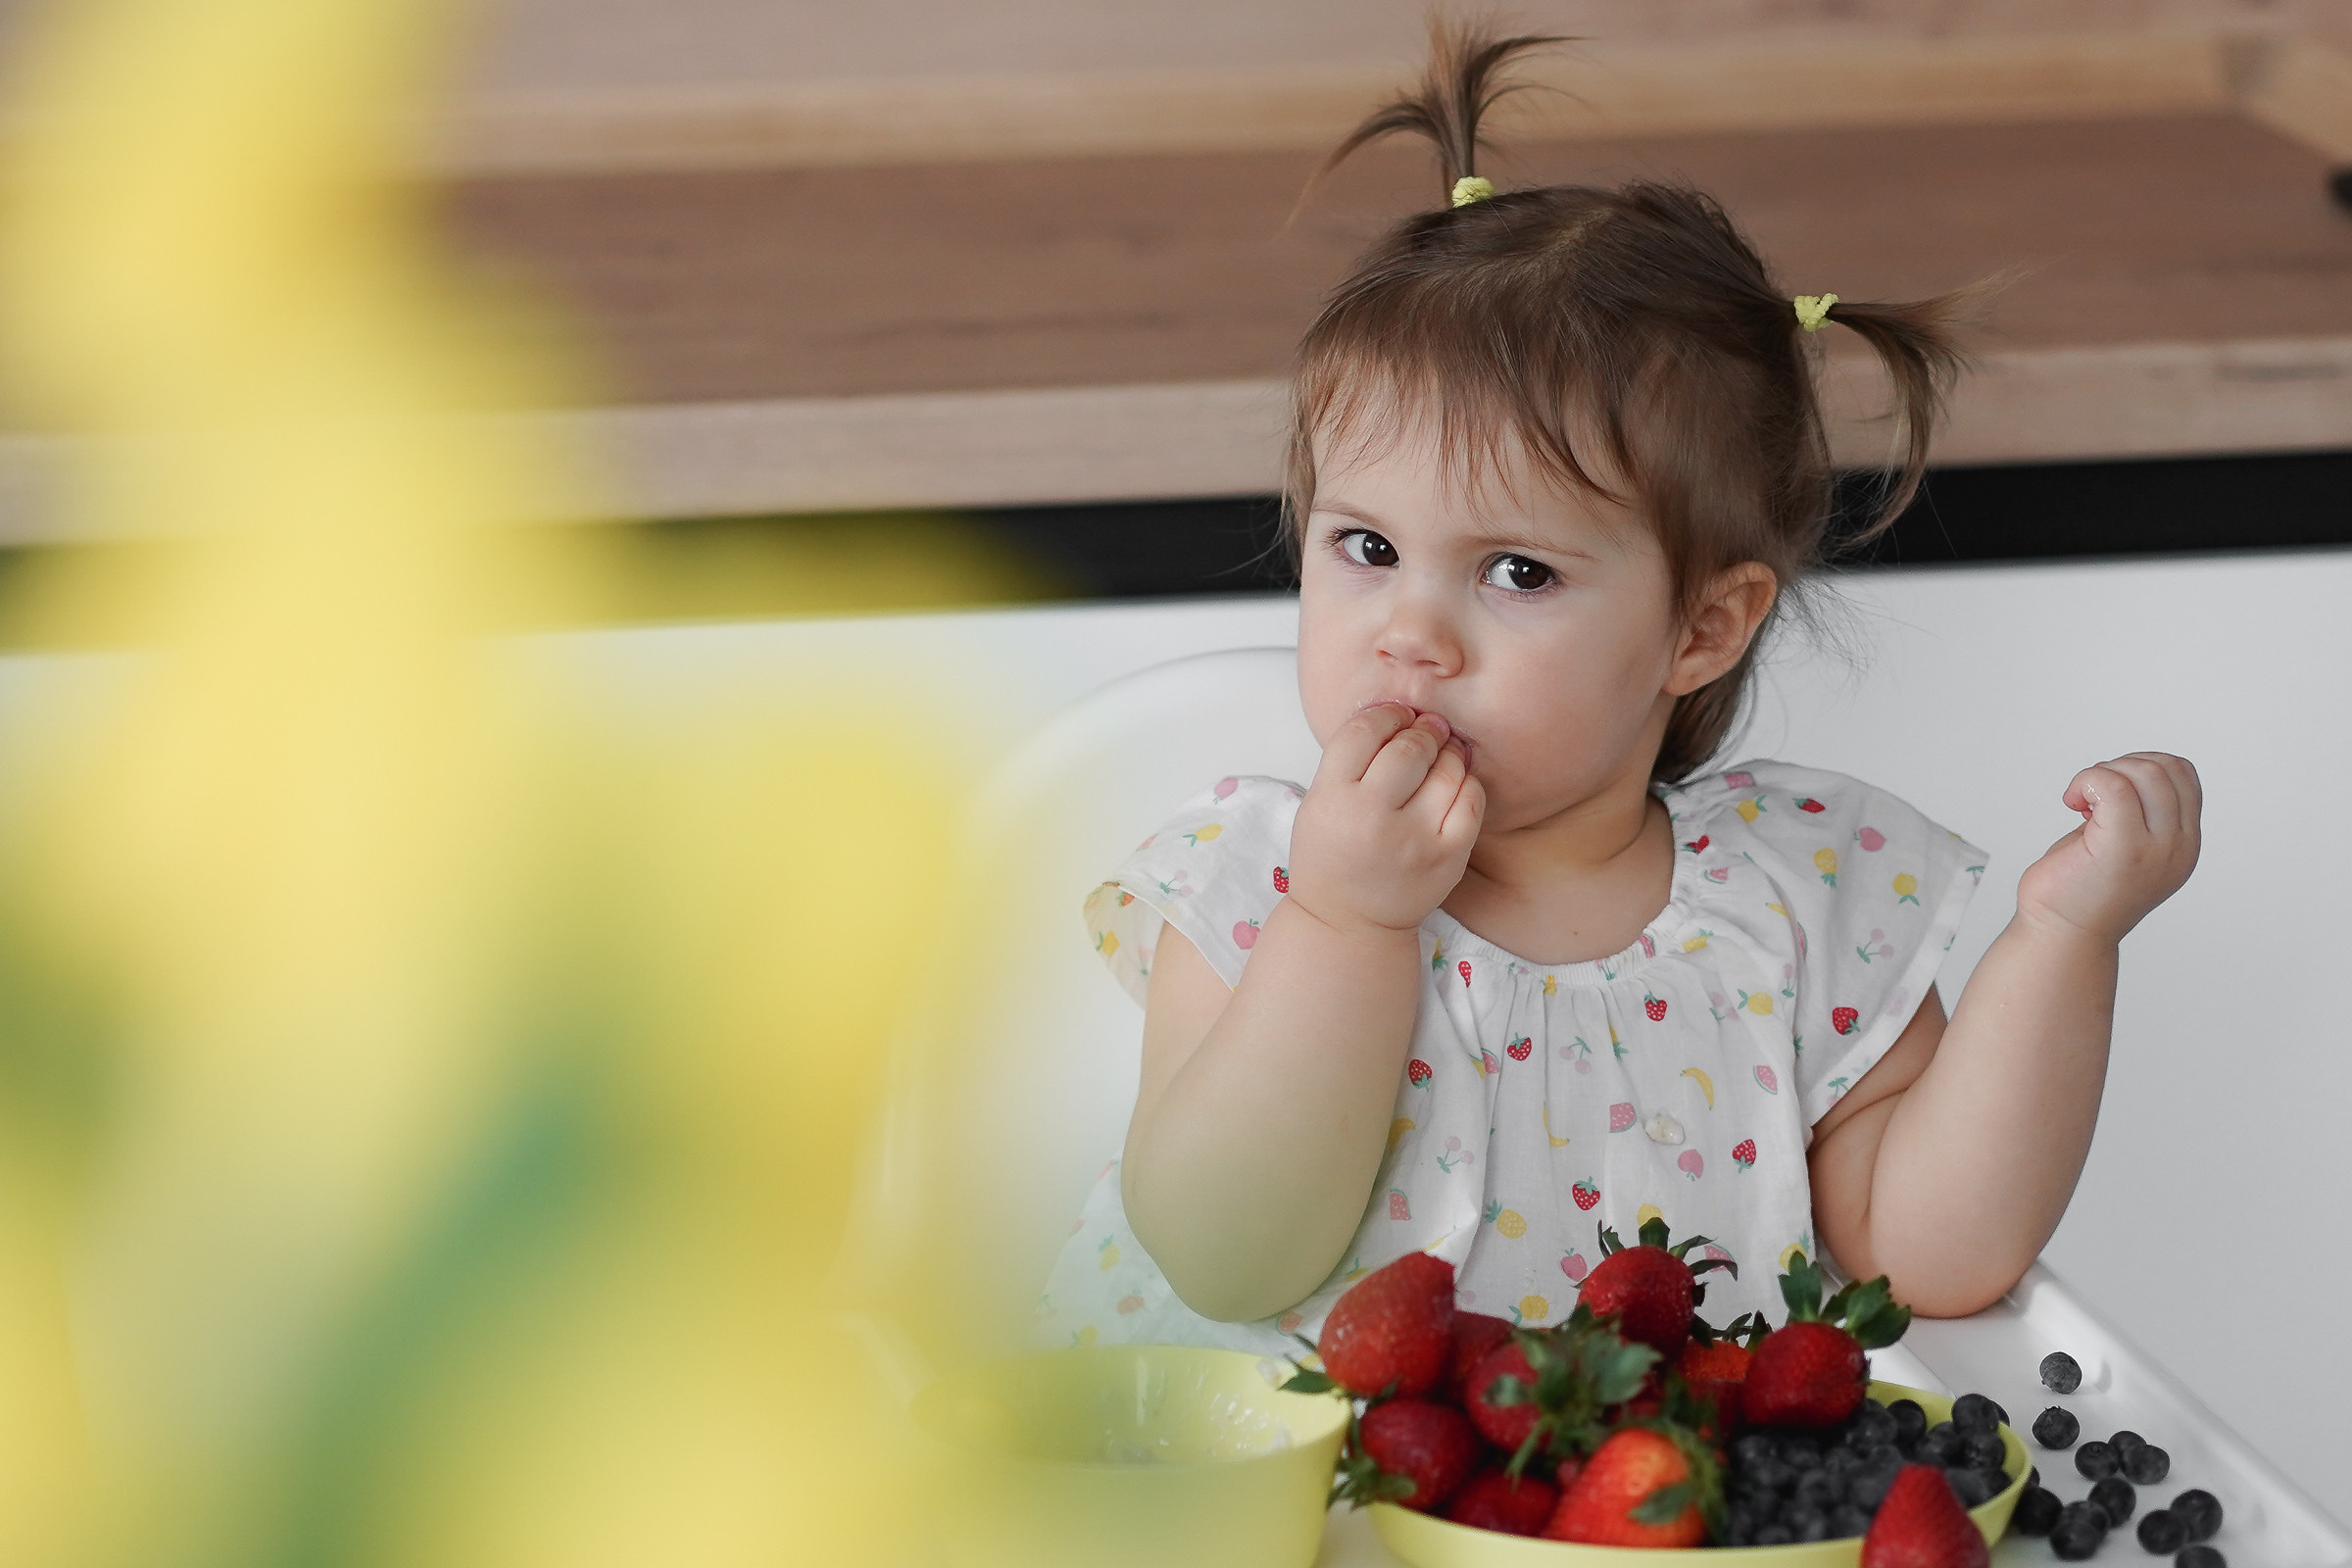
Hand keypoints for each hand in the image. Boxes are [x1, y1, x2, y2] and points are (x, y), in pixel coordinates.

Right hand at [1286, 703, 1483, 934]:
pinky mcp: (1448, 856)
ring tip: (1439, 755)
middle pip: (1409, 745)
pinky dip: (1465, 783)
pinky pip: (1472, 798)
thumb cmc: (1332, 855)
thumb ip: (1350, 759)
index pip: (1363, 731)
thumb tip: (1402, 712)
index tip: (1393, 717)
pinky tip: (1452, 786)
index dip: (1385, 714)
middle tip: (1423, 730)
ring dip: (1445, 752)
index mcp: (1332, 799)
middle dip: (1420, 729)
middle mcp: (1373, 818)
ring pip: (1446, 767)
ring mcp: (1415, 839)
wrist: (1349, 924)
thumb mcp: (1319, 803)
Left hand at [2014, 752, 2200, 944]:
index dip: (2143, 765)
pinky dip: (2087, 780)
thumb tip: (2131, 769)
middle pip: (2166, 769)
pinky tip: (2073, 803)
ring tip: (2082, 801)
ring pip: (2145, 773)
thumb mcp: (2124, 843)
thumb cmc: (2080, 889)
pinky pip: (2113, 786)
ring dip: (2103, 773)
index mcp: (2184, 842)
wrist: (2062, 934)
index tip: (2110, 790)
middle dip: (2121, 766)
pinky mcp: (2122, 849)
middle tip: (2090, 794)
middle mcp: (2179, 846)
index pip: (2184, 775)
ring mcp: (2155, 848)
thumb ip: (2140, 812)